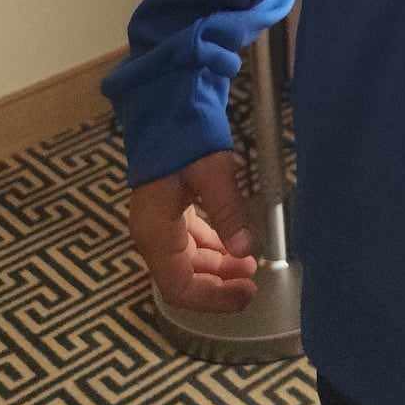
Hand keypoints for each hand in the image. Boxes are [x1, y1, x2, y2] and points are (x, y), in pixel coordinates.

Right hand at [126, 148, 258, 312]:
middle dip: (219, 285)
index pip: (179, 287)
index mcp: (155, 232)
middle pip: (183, 279)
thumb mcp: (212, 171)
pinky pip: (188, 243)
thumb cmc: (184, 134)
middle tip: (254, 283)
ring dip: (217, 268)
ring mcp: (157, 224)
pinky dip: (212, 249)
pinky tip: (234, 246)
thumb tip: (245, 248)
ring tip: (249, 265)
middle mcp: (151, 235)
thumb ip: (228, 210)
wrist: (165, 104)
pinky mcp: (167, 212)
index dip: (212, 299)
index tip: (245, 294)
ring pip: (186, 262)